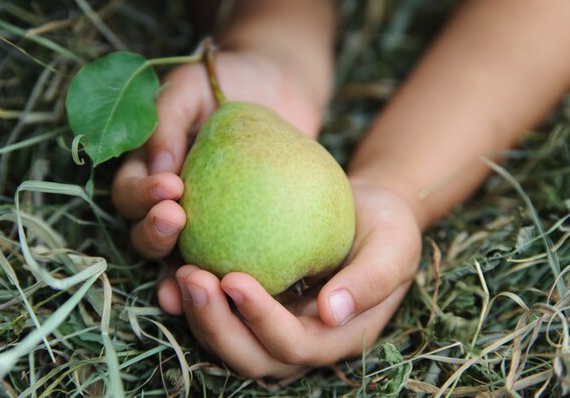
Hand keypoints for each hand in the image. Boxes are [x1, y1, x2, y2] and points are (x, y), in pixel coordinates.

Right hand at [111, 48, 322, 313]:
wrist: (278, 90)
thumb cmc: (228, 80)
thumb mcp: (191, 87)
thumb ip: (166, 117)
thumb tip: (157, 164)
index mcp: (149, 172)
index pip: (130, 194)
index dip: (140, 197)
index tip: (171, 186)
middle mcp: (171, 204)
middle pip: (147, 234)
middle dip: (155, 235)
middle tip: (178, 220)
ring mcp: (207, 223)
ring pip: (182, 259)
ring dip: (181, 272)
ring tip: (196, 275)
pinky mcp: (241, 233)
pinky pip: (231, 260)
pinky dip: (229, 280)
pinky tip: (240, 289)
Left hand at [175, 181, 421, 378]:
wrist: (370, 213)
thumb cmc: (388, 227)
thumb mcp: (393, 247)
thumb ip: (371, 281)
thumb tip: (333, 312)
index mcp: (339, 337)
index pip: (295, 344)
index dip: (262, 321)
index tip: (234, 278)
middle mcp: (304, 341)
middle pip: (253, 356)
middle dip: (218, 327)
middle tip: (192, 279)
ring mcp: (278, 326)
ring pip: (230, 343)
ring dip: (201, 316)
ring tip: (181, 274)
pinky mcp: (260, 306)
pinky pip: (223, 313)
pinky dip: (197, 301)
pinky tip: (176, 270)